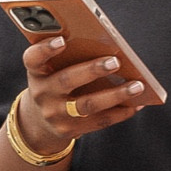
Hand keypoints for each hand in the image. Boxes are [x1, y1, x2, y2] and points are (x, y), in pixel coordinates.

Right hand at [16, 36, 145, 153]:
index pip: (33, 58)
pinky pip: (99, 121)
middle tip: (115, 61)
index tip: (62, 40)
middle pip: (67, 80)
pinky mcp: (69, 130)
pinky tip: (137, 104)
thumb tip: (109, 47)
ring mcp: (55, 114)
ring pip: (87, 105)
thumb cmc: (55, 82)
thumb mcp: (51, 69)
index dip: (45, 49)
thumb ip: (68, 57)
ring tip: (137, 86)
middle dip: (92, 70)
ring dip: (115, 95)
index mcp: (36, 72)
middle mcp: (42, 94)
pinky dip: (120, 112)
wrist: (41, 120)